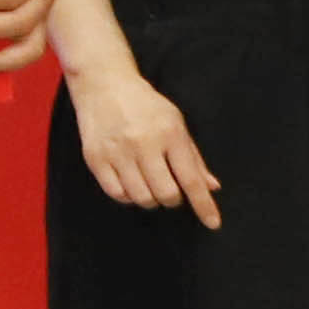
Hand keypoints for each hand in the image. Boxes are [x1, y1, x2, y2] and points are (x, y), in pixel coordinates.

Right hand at [70, 65, 219, 227]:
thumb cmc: (144, 104)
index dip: (204, 205)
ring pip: (141, 197)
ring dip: (150, 198)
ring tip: (148, 184)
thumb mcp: (176, 123)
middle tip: (169, 188)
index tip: (213, 223)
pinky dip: (128, 196)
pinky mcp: (95, 158)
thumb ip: (193, 157)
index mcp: (169, 134)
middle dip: (172, 199)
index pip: (191, 179)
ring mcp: (117, 152)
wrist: (103, 84)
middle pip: (166, 194)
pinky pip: (116, 193)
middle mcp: (143, 143)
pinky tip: (130, 183)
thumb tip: (211, 187)